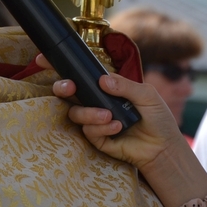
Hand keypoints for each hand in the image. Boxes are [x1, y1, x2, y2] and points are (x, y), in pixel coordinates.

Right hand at [36, 54, 183, 170]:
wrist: (163, 147)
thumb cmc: (157, 117)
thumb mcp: (146, 95)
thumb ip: (125, 85)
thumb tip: (102, 79)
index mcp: (104, 87)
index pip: (80, 74)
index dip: (60, 66)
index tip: (42, 59)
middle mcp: (95, 101)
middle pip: (67, 92)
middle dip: (63, 87)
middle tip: (69, 88)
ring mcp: (94, 120)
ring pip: (75, 112)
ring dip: (89, 113)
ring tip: (109, 116)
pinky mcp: (96, 138)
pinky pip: (88, 130)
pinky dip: (101, 128)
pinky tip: (117, 127)